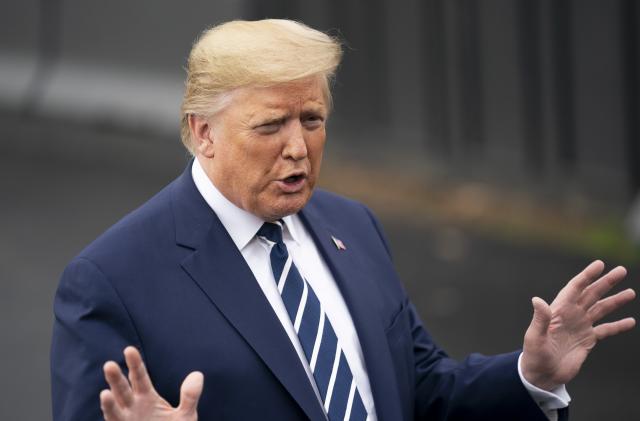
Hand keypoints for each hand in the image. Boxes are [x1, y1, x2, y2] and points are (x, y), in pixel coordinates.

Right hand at [100, 346, 202, 420]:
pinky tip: (107, 407)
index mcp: (146, 397)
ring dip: (108, 403)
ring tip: (105, 393)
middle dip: (116, 379)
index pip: (140, 377)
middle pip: (123, 389)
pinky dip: (111, 416)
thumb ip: (190, 396)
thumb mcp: (186, 416)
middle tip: (110, 365)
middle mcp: (132, 407)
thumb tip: (197, 374)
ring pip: (114, 410)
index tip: (129, 350)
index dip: (134, 364)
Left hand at [521, 260, 635, 390]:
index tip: (599, 264)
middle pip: (591, 294)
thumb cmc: (534, 355)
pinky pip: (606, 330)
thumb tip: (537, 299)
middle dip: (606, 282)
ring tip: (630, 292)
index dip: (587, 276)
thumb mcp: (535, 337)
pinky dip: (618, 325)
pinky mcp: (587, 340)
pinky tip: (630, 321)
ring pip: (601, 309)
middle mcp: (571, 315)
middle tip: (621, 270)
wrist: (542, 375)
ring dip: (615, 301)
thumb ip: (540, 319)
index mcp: (558, 310)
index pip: (575, 288)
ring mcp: (580, 326)